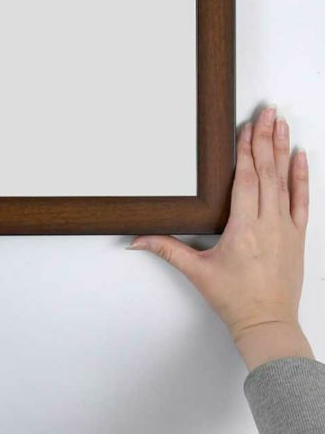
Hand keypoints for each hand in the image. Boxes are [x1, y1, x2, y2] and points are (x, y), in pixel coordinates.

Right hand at [130, 105, 312, 370]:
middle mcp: (269, 224)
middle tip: (267, 112)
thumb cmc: (235, 299)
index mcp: (244, 229)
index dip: (246, 152)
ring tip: (282, 124)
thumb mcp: (197, 272)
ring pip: (285, 181)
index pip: (246, 181)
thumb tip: (135, 239)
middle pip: (267, 172)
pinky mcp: (298, 236)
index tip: (246, 127)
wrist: (268, 324)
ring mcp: (287, 229)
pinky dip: (303, 177)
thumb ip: (166, 249)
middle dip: (266, 139)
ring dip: (283, 150)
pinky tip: (302, 157)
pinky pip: (303, 201)